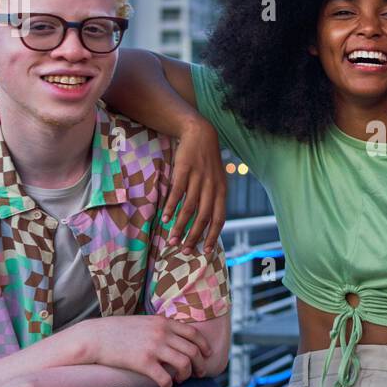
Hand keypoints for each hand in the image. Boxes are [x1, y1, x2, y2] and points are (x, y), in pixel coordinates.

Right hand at [77, 314, 215, 386]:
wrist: (95, 337)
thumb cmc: (118, 331)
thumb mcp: (144, 321)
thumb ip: (160, 327)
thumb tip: (174, 336)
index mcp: (163, 322)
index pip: (194, 333)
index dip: (204, 346)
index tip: (207, 355)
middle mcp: (162, 333)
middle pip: (193, 351)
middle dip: (200, 365)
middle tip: (199, 374)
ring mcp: (153, 348)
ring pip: (184, 364)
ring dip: (186, 376)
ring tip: (180, 381)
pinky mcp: (143, 362)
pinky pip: (165, 377)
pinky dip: (169, 385)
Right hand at [163, 119, 226, 252]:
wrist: (200, 134)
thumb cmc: (207, 162)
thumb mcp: (217, 180)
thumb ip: (213, 199)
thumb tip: (208, 223)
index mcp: (222, 191)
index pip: (219, 219)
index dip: (213, 236)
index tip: (206, 251)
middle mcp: (212, 186)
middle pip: (203, 217)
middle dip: (193, 236)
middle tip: (184, 250)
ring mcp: (198, 178)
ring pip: (188, 208)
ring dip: (179, 226)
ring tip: (171, 239)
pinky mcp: (184, 170)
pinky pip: (177, 193)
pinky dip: (170, 208)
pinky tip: (164, 219)